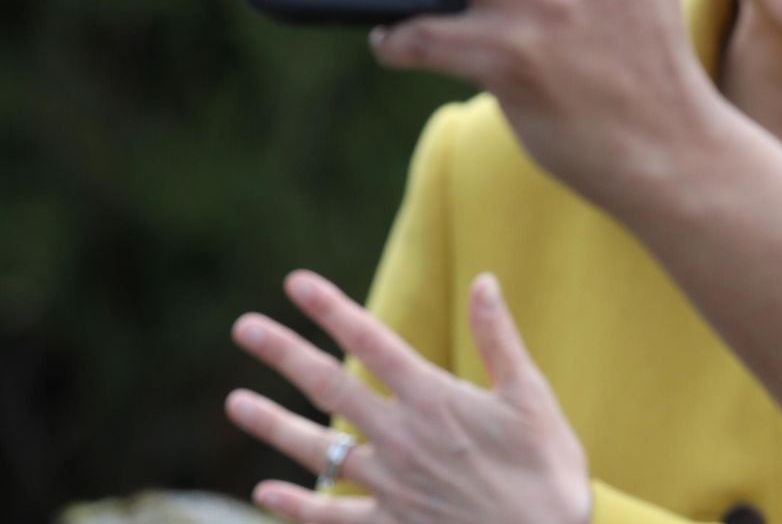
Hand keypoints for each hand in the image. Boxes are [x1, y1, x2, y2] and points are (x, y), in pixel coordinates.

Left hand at [226, 270, 590, 523]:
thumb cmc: (547, 471)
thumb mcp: (533, 398)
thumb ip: (500, 340)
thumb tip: (484, 281)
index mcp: (436, 400)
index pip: (373, 343)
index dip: (333, 310)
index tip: (297, 283)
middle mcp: (402, 438)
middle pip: (331, 387)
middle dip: (285, 354)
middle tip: (244, 328)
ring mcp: (390, 485)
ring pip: (317, 450)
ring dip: (272, 425)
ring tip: (234, 403)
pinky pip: (330, 516)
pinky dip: (296, 505)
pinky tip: (265, 492)